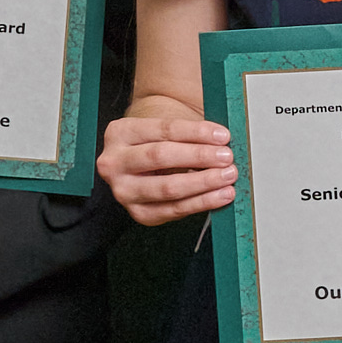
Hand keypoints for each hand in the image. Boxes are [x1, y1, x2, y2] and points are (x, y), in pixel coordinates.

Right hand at [99, 97, 236, 220]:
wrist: (141, 165)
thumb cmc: (157, 144)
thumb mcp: (164, 131)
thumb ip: (189, 133)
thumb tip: (221, 142)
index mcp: (120, 132)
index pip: (163, 129)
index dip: (196, 133)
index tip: (222, 136)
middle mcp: (114, 162)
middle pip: (160, 156)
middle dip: (198, 157)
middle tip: (225, 157)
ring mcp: (123, 191)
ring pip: (167, 188)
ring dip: (203, 182)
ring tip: (227, 177)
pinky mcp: (138, 213)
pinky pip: (174, 210)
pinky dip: (201, 203)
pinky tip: (219, 195)